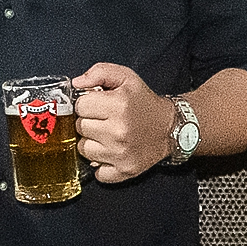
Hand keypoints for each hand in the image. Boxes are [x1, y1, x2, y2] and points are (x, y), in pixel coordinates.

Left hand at [73, 63, 175, 183]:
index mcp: (118, 105)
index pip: (80, 106)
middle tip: (105, 120)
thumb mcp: (126, 78)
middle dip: (89, 122)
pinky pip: (97, 172)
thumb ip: (99, 73)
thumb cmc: (144, 103)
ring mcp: (121, 153)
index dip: (87, 104)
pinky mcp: (124, 170)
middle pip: (80, 127)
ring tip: (108, 136)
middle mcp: (119, 131)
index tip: (98, 106)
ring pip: (84, 150)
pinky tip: (111, 153)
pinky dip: (101, 165)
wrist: (170, 127)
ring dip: (92, 143)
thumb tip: (76, 84)